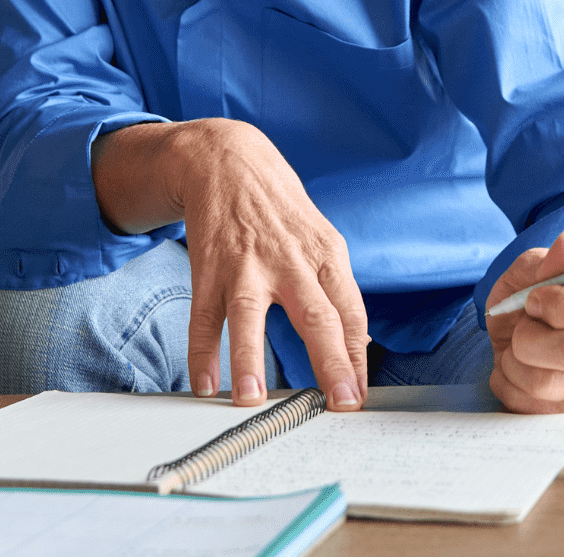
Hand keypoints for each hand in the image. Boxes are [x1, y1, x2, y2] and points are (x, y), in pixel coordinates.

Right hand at [92, 118, 369, 410]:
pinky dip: (202, 351)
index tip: (358, 395)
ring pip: (250, 316)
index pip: (350, 313)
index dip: (357, 356)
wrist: (229, 160)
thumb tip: (361, 343)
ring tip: (251, 399)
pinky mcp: (210, 267)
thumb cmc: (282, 210)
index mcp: (326, 256)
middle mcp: (290, 261)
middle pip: (316, 316)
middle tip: (339, 403)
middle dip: (331, 362)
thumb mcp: (322, 240)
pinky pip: (204, 315)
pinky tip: (204, 382)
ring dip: (250, 359)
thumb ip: (337, 291)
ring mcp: (247, 265)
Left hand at [485, 230, 563, 413]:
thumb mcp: (528, 272)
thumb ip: (545, 261)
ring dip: (513, 364)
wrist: (522, 332)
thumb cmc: (530, 297)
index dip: (558, 301)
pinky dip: (509, 386)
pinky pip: (532, 407)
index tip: (533, 300)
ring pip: (546, 383)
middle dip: (528, 339)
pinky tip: (516, 372)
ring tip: (515, 351)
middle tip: (520, 330)